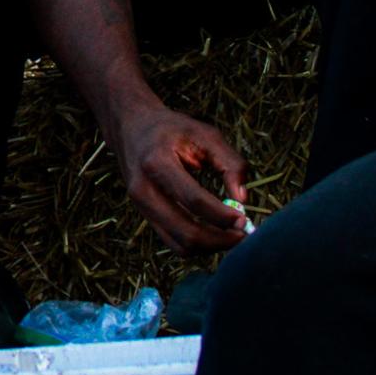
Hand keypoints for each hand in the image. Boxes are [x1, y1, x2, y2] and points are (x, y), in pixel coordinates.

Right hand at [112, 102, 250, 254]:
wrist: (130, 127)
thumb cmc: (171, 129)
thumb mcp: (205, 134)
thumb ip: (230, 163)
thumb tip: (242, 199)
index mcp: (157, 162)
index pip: (194, 201)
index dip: (223, 216)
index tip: (245, 219)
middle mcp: (143, 189)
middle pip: (186, 232)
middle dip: (220, 240)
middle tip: (243, 234)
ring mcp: (140, 206)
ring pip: (180, 245)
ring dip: (210, 247)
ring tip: (231, 235)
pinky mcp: (144, 215)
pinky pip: (173, 242)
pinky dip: (198, 245)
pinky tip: (214, 232)